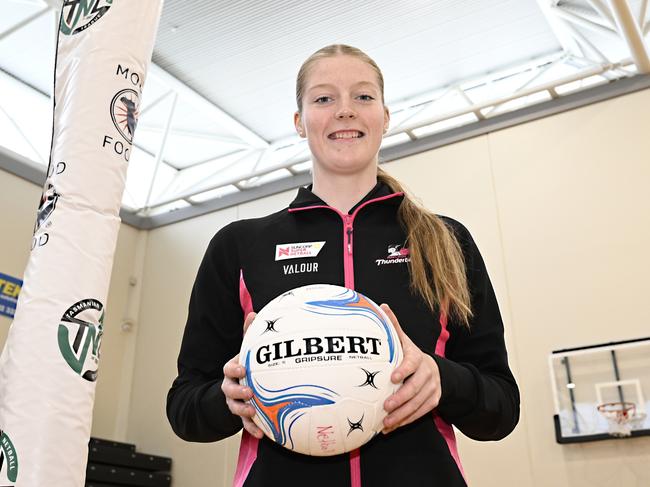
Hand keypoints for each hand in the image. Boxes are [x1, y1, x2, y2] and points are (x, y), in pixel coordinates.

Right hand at [221, 312, 263, 438]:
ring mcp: (235, 402)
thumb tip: (254, 312)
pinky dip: (253, 428)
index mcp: (232, 371)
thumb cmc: (245, 367)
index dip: (233, 368)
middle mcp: (231, 387)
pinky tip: (263, 433)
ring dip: (243, 411)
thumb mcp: (246, 351)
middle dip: (238, 391)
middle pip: (229, 389)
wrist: (235, 392)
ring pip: (235, 408)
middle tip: (250, 392)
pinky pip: (246, 424)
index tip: (242, 368)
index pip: (228, 368)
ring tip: (254, 413)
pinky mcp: (242, 416)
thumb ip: (249, 334)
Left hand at [381, 304, 441, 433]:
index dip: (404, 370)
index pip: (412, 363)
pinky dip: (406, 421)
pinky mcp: (433, 401)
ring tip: (386, 422)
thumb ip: (394, 326)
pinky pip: (420, 413)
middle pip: (415, 388)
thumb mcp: (404, 340)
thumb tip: (382, 306)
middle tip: (385, 406)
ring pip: (418, 404)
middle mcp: (428, 373)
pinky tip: (391, 427)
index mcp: (418, 357)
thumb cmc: (410, 354)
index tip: (393, 377)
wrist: (434, 369)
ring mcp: (432, 388)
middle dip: (401, 398)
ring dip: (402, 415)